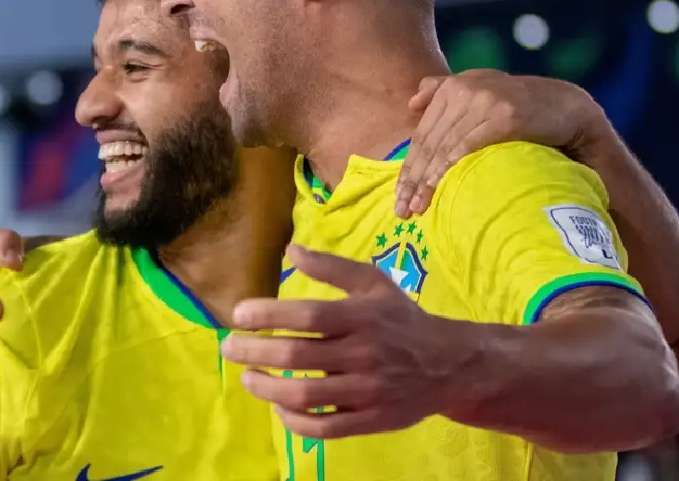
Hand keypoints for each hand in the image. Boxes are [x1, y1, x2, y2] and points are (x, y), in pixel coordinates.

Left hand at [220, 245, 463, 438]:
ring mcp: (367, 392)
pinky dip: (294, 422)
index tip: (238, 314)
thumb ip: (331, 268)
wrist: (450, 365)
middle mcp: (364, 354)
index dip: (268, 314)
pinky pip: (324, 428)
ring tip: (246, 377)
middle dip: (254, 351)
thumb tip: (291, 250)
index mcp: (362, 317)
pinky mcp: (371, 421)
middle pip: (297, 355)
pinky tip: (277, 406)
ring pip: (305, 395)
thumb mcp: (373, 283)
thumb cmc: (401, 319)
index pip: (307, 315)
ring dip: (266, 387)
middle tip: (228, 347)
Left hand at [395, 69, 600, 217]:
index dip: (408, 166)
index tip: (398, 195)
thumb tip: (412, 103)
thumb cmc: (522, 107)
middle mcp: (464, 90)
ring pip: (444, 147)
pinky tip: (438, 188)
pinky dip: (449, 169)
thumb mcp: (482, 89)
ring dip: (427, 182)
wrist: (569, 105)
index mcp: (454, 87)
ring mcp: (484, 101)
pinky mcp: (504, 115)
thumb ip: (445, 90)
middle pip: (429, 143)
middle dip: (412, 180)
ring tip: (417, 208)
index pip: (423, 134)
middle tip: (402, 210)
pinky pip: (467, 145)